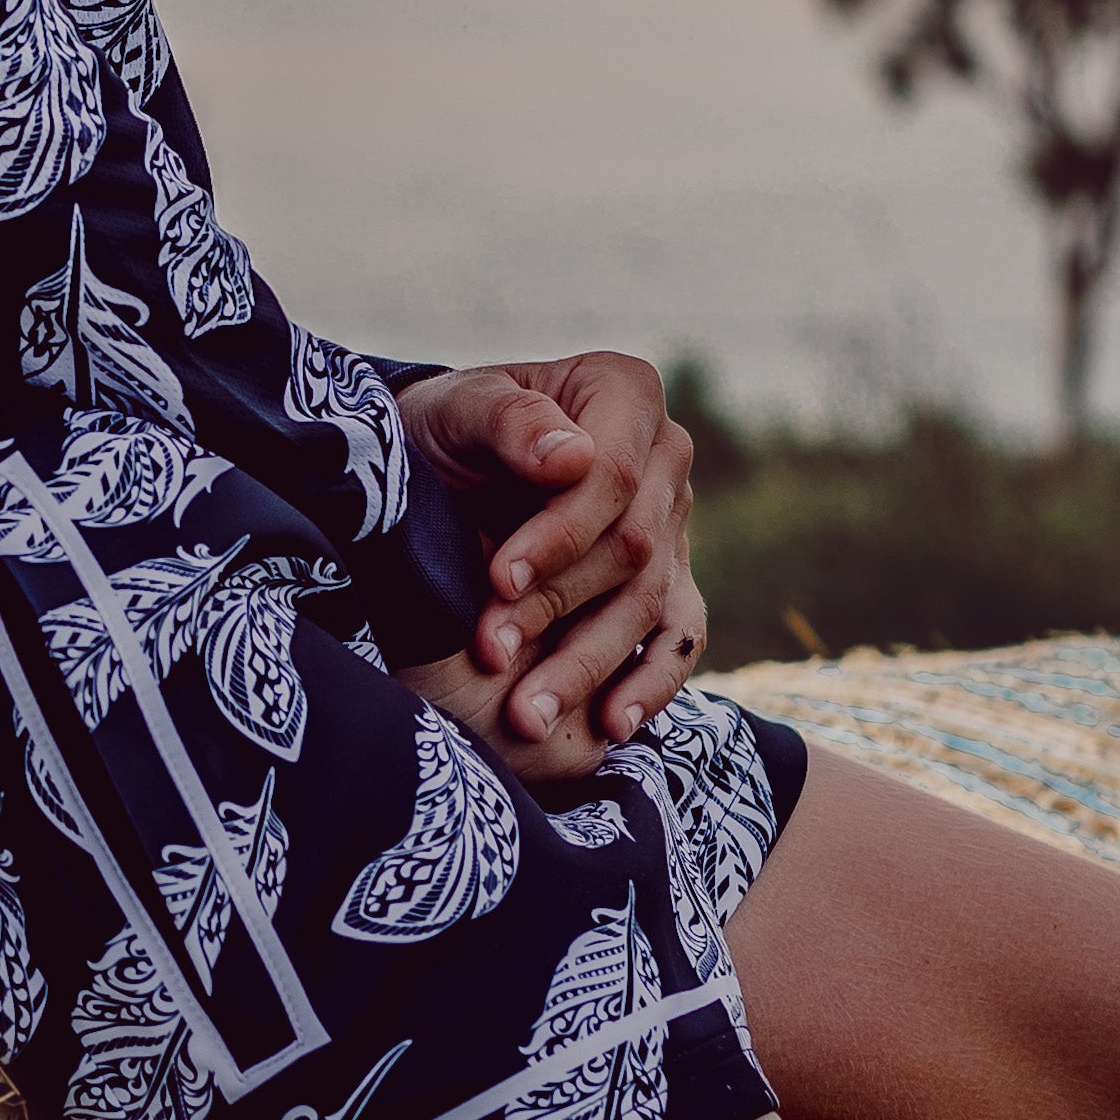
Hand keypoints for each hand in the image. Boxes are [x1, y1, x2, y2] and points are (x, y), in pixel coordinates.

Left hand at [398, 352, 707, 768]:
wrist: (440, 466)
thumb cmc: (444, 428)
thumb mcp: (456, 408)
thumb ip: (507, 420)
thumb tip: (572, 460)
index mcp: (624, 393)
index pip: (611, 476)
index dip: (560, 534)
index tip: (499, 579)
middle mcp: (665, 458)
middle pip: (632, 548)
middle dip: (557, 609)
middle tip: (490, 656)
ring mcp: (674, 524)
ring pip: (649, 604)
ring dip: (587, 666)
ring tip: (528, 717)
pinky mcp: (670, 581)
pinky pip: (679, 639)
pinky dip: (649, 686)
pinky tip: (609, 725)